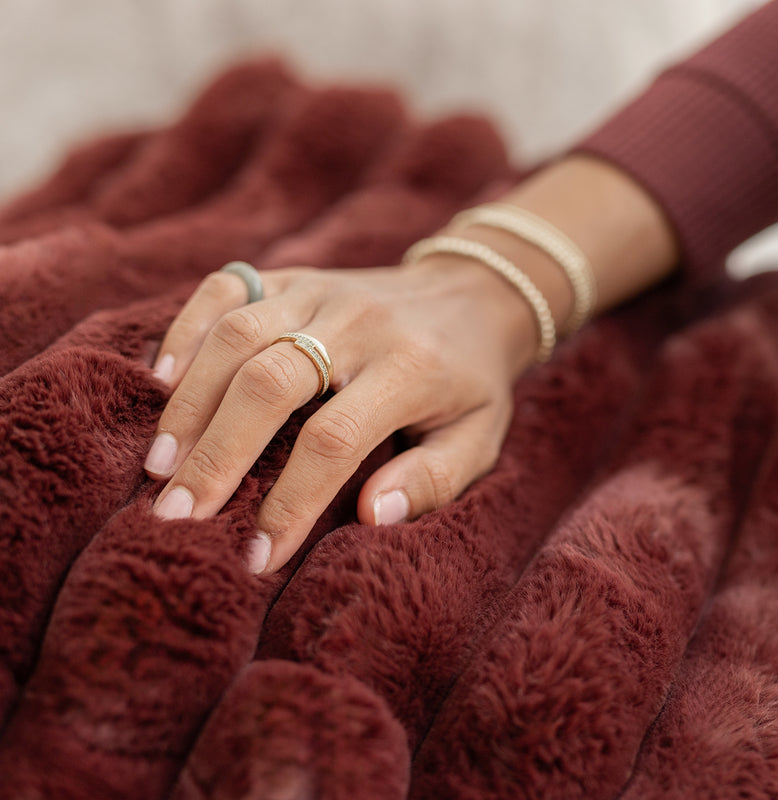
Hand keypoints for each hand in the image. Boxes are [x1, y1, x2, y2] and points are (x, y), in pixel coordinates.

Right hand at [144, 256, 539, 574]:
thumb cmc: (472, 380)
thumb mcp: (479, 436)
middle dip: (217, 454)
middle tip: (175, 514)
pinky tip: (161, 380)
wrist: (471, 293)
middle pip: (269, 383)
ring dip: (190, 403)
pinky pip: (227, 289)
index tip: (258, 555)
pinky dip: (186, 329)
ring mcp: (320, 291)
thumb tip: (371, 516)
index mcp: (410, 369)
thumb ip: (434, 478)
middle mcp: (358, 323)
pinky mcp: (293, 276)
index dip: (291, 501)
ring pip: (237, 336)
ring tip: (161, 465)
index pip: (335, 440)